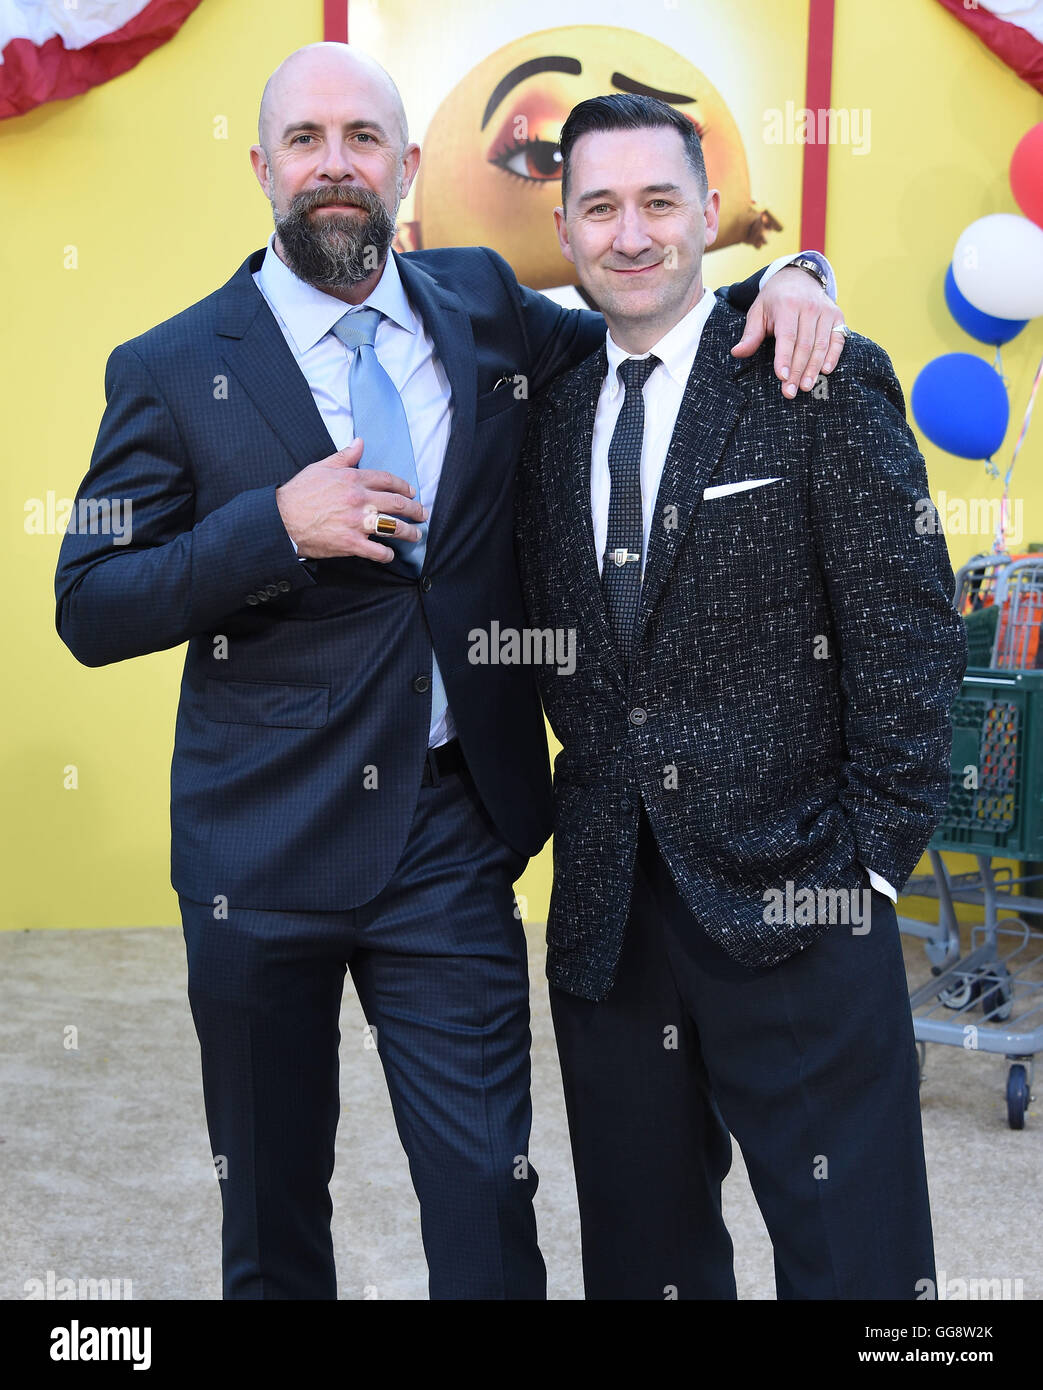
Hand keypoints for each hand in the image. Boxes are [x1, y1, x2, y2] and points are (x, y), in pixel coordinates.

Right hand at [276, 438, 427, 561]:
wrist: (280, 519)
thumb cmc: (298, 493)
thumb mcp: (320, 467)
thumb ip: (344, 456)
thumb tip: (359, 442)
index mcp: (353, 479)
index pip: (387, 480)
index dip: (404, 486)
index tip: (412, 492)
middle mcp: (359, 499)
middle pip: (398, 503)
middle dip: (415, 510)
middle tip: (422, 514)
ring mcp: (357, 522)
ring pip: (394, 527)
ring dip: (409, 532)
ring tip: (416, 535)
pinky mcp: (350, 543)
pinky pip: (377, 550)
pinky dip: (387, 554)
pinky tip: (390, 554)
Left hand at [730, 265, 847, 398]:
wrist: (798, 278)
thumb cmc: (774, 300)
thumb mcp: (758, 312)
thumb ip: (750, 334)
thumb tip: (737, 353)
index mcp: (787, 305)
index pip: (787, 336)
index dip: (784, 358)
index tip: (781, 377)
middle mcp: (809, 307)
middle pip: (804, 344)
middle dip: (797, 371)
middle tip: (790, 392)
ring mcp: (826, 311)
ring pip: (821, 344)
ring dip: (814, 368)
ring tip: (806, 387)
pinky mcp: (837, 316)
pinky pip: (838, 339)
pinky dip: (833, 355)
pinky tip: (826, 370)